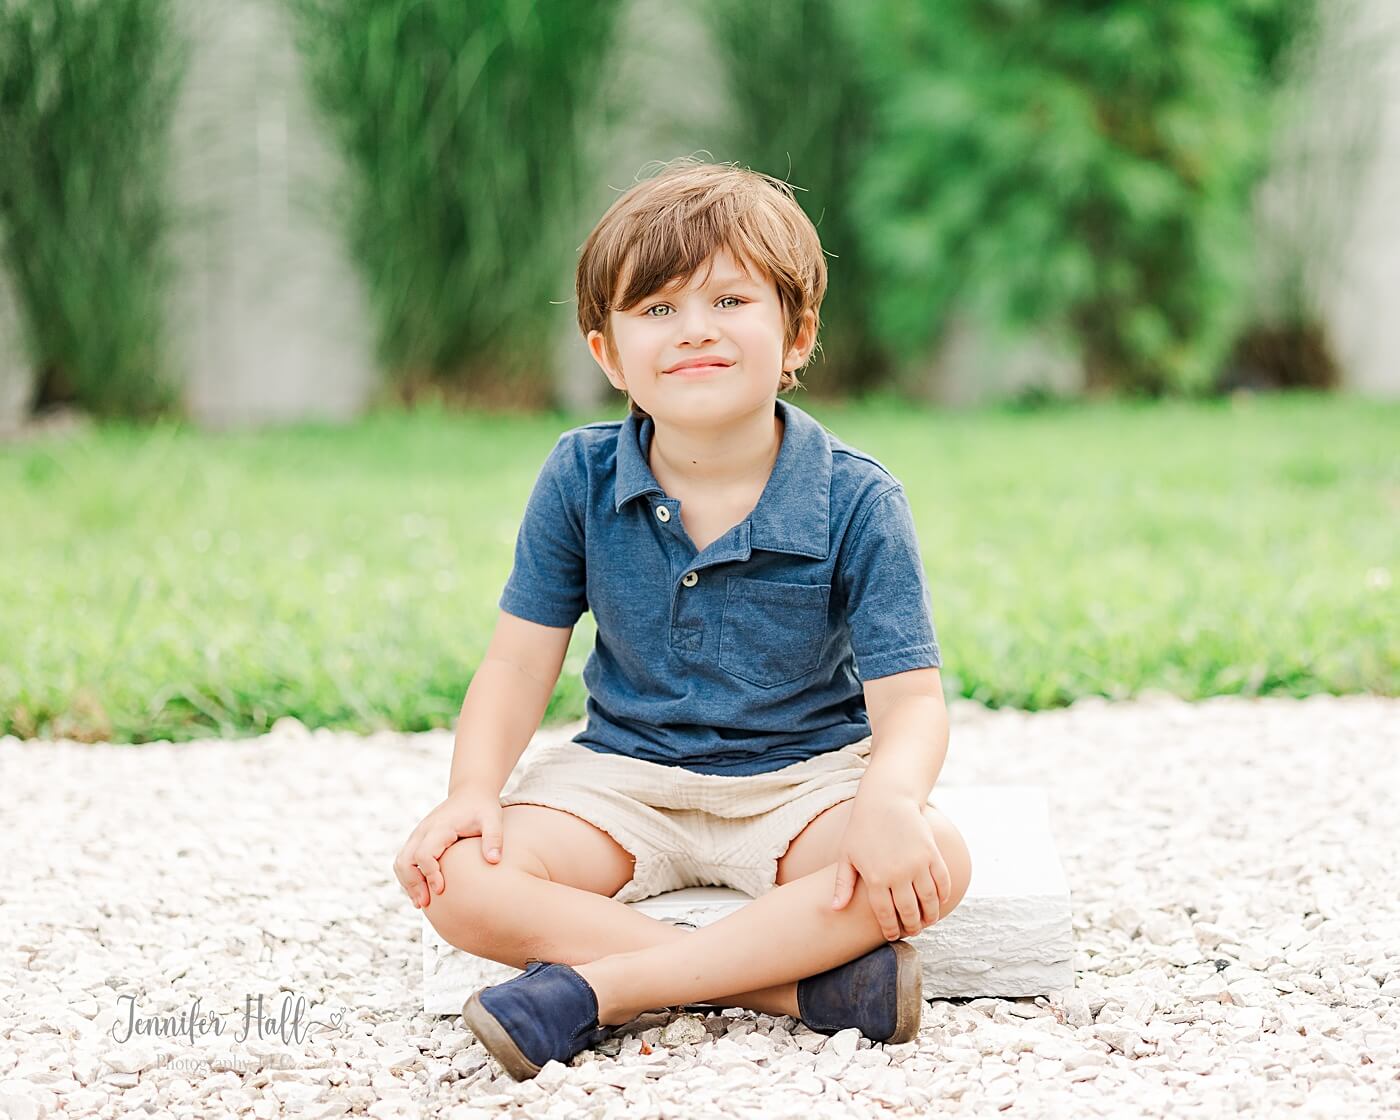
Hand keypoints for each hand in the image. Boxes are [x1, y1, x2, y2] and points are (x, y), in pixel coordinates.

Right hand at [393, 786, 503, 909]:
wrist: (470, 792)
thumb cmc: (482, 807)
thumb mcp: (493, 818)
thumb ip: (494, 838)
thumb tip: (494, 861)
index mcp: (439, 827)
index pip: (424, 854)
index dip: (430, 874)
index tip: (441, 890)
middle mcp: (423, 830)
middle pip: (405, 860)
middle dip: (412, 884)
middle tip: (425, 904)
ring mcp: (418, 834)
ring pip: (400, 862)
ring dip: (407, 883)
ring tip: (420, 903)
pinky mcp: (418, 839)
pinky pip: (405, 860)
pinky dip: (408, 877)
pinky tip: (421, 891)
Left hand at [830, 793, 950, 939]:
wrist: (886, 799)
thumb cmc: (862, 828)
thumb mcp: (847, 855)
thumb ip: (843, 884)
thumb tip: (835, 909)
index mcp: (876, 878)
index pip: (886, 915)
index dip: (891, 929)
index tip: (894, 935)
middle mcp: (899, 874)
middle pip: (910, 912)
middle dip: (912, 926)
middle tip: (913, 930)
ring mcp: (918, 864)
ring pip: (930, 901)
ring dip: (930, 916)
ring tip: (927, 920)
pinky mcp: (932, 853)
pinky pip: (942, 882)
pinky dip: (943, 895)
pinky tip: (939, 901)